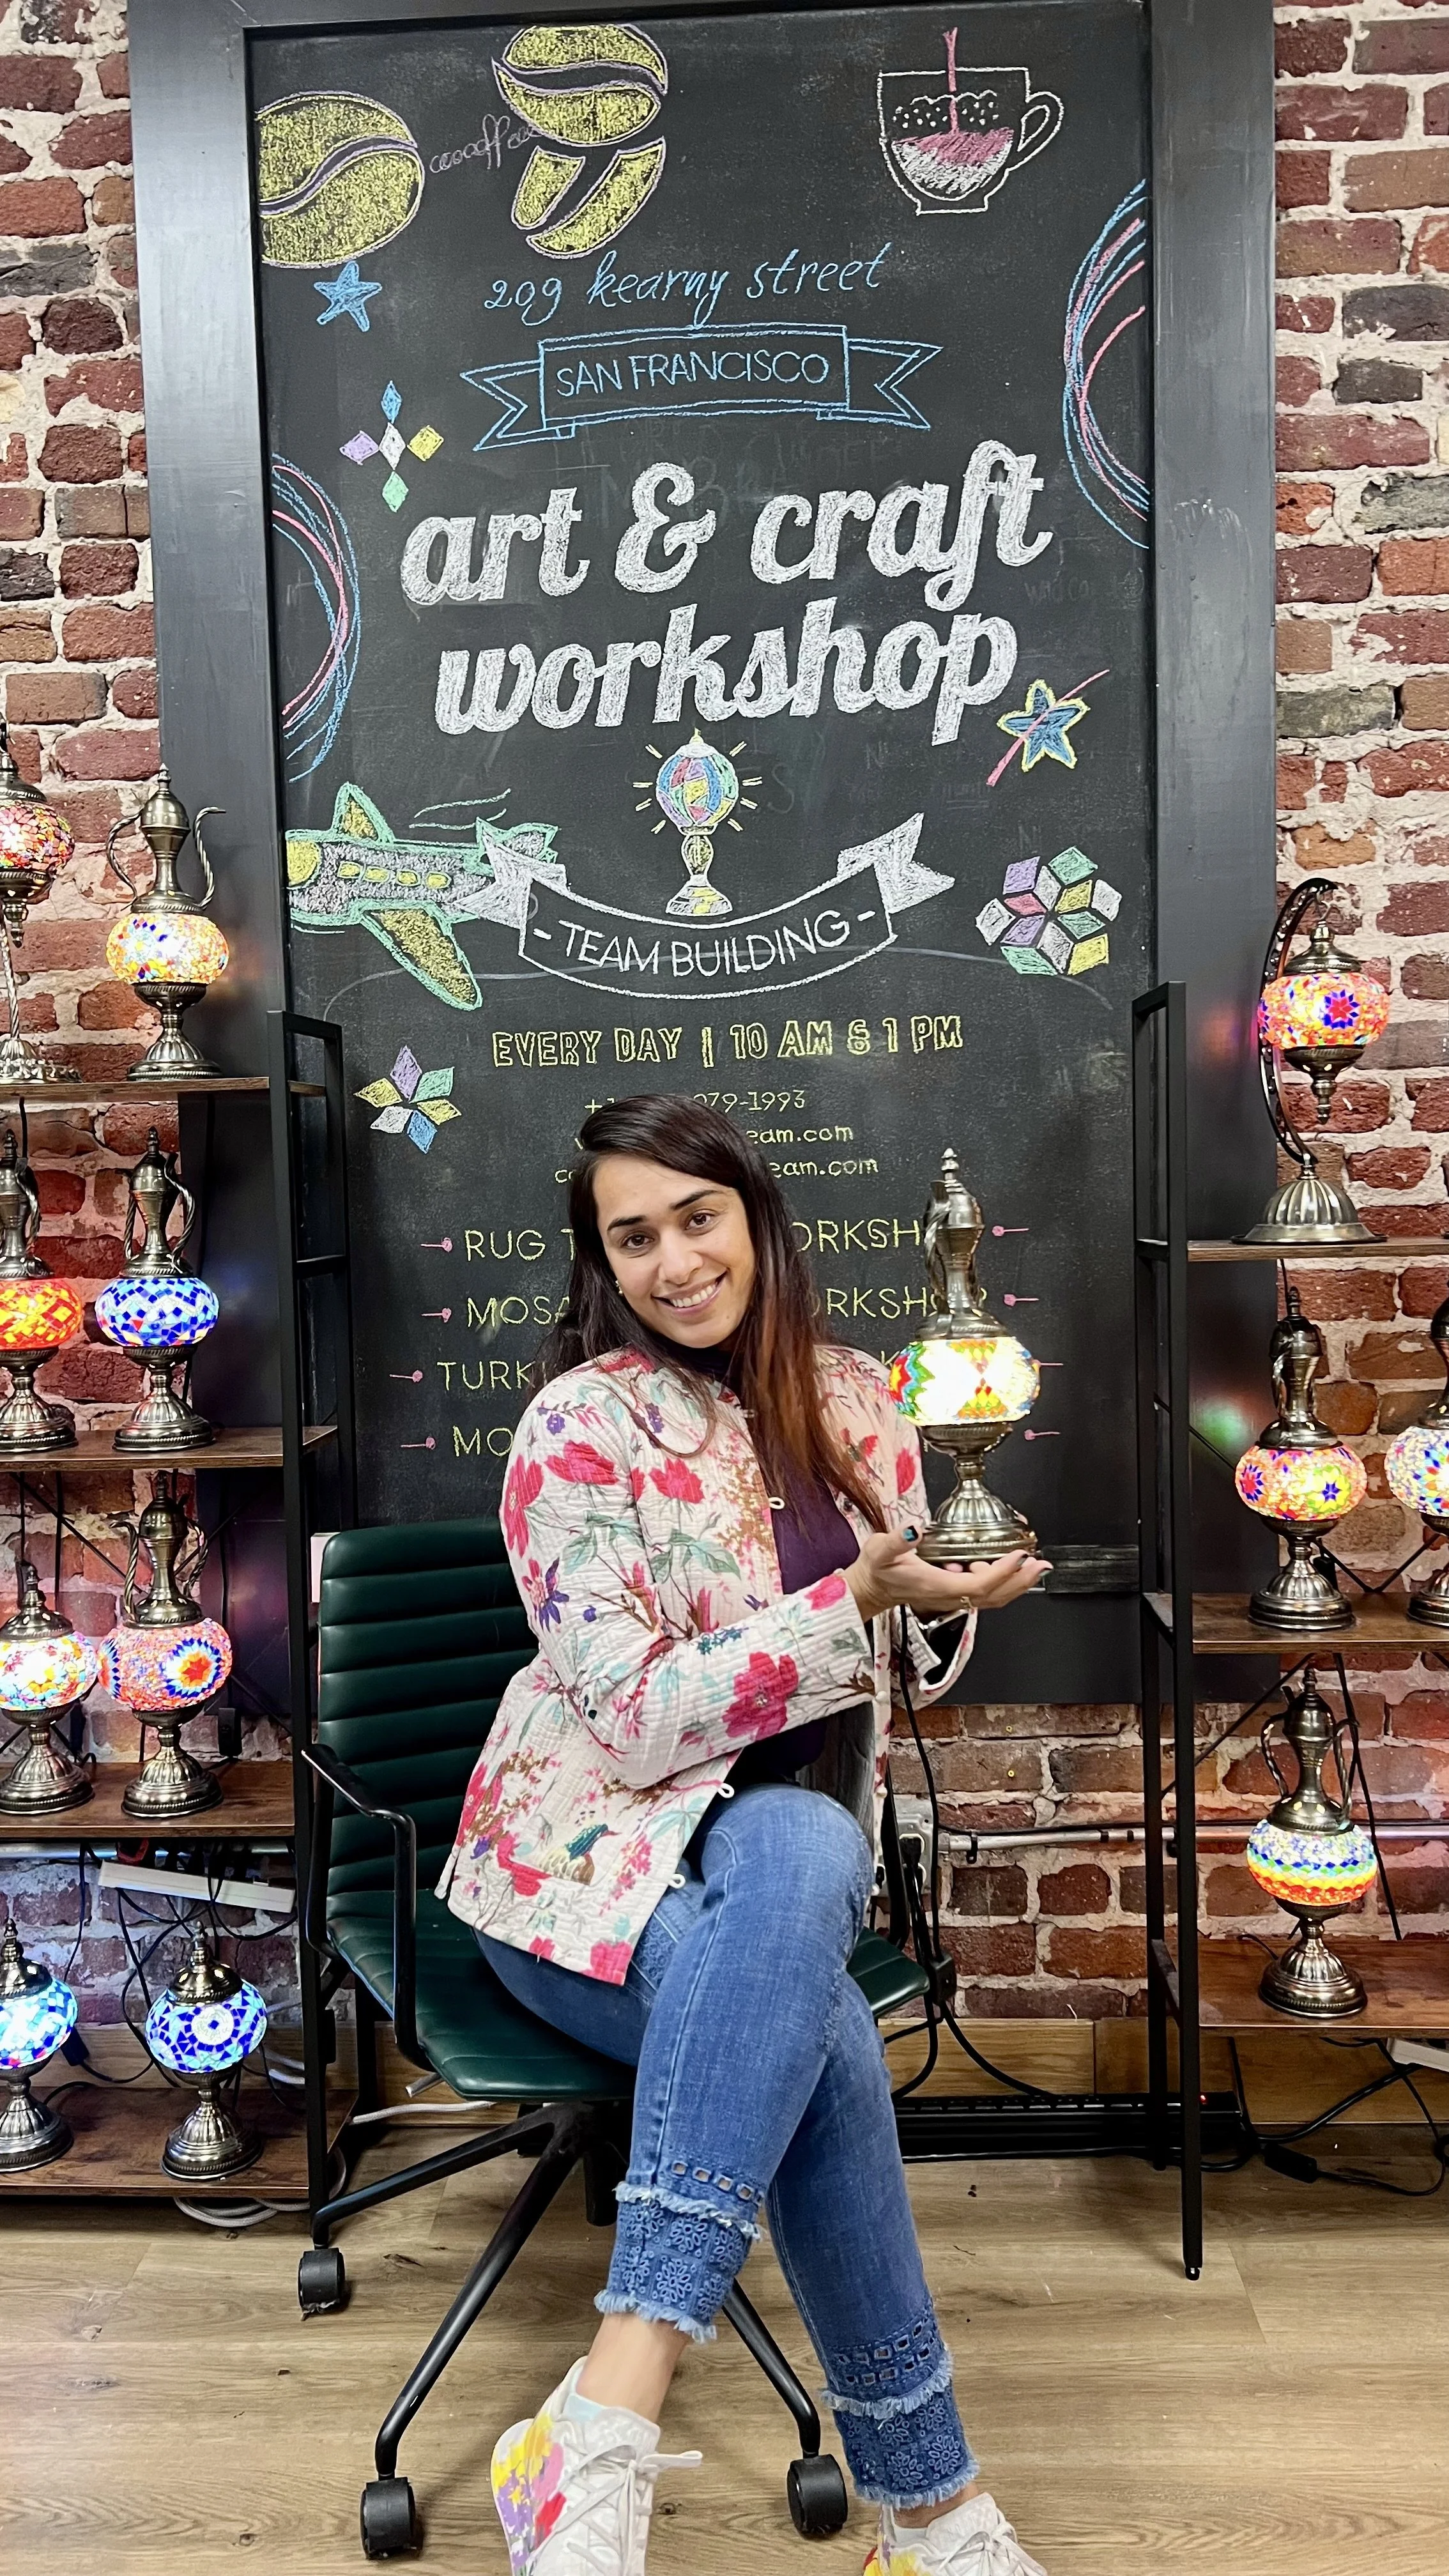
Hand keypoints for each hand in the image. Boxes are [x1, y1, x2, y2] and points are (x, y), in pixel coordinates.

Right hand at [842, 1531, 1050, 1624]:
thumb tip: (914, 1529)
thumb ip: (897, 1540)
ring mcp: (953, 1597)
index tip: (1019, 1555)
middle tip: (1041, 1564)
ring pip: (992, 1597)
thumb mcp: (880, 1550)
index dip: (1002, 1572)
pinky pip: (985, 1593)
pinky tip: (1007, 1566)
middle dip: (1021, 1582)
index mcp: (937, 1585)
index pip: (979, 1585)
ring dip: (1016, 1583)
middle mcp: (949, 1595)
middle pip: (994, 1596)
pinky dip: (1002, 1582)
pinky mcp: (954, 1593)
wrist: (870, 1589)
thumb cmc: (876, 1570)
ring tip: (1032, 1564)